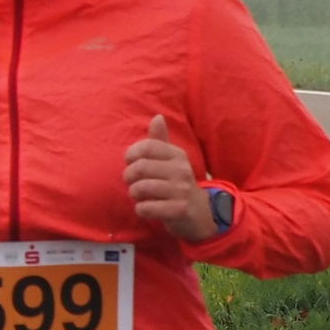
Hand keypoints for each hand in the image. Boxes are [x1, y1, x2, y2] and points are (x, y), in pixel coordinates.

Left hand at [126, 111, 221, 241]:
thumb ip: (160, 140)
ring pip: (141, 188)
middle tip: (132, 182)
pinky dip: (141, 209)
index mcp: (177, 154)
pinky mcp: (179, 210)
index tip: (130, 162)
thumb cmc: (178, 183)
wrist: (201, 212)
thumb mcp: (171, 160)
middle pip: (141, 167)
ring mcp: (182, 190)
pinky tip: (146, 208)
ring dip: (134, 193)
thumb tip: (157, 117)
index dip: (131, 154)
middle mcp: (181, 170)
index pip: (147, 146)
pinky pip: (147, 208)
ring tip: (138, 195)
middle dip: (129, 176)